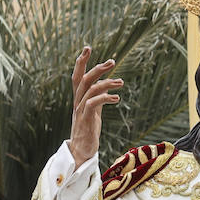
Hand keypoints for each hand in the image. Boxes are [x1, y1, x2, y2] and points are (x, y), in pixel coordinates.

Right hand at [69, 46, 122, 166]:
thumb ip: (97, 99)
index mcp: (79, 99)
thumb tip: (107, 88)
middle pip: (83, 79)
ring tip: (121, 82)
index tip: (87, 48)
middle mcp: (77, 103)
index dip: (81, 62)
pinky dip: (105, 97)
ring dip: (106, 83)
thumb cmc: (88, 133)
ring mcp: (80, 111)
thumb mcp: (94, 112)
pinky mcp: (85, 120)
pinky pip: (93, 103)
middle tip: (112, 61)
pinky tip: (117, 97)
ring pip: (89, 89)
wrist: (81, 152)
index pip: (77, 76)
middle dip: (96, 68)